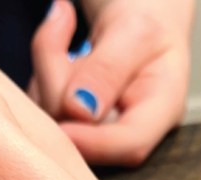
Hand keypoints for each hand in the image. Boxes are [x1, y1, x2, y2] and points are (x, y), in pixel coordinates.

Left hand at [31, 0, 194, 165]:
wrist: (136, 8)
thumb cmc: (147, 16)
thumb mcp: (135, 30)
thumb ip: (107, 68)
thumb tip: (78, 110)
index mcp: (160, 111)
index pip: (131, 145)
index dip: (94, 144)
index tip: (63, 129)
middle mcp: (127, 129)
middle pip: (83, 134)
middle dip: (57, 81)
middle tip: (59, 25)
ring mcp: (94, 130)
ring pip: (54, 120)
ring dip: (45, 71)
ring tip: (62, 25)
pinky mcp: (69, 122)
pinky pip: (39, 109)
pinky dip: (39, 74)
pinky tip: (56, 45)